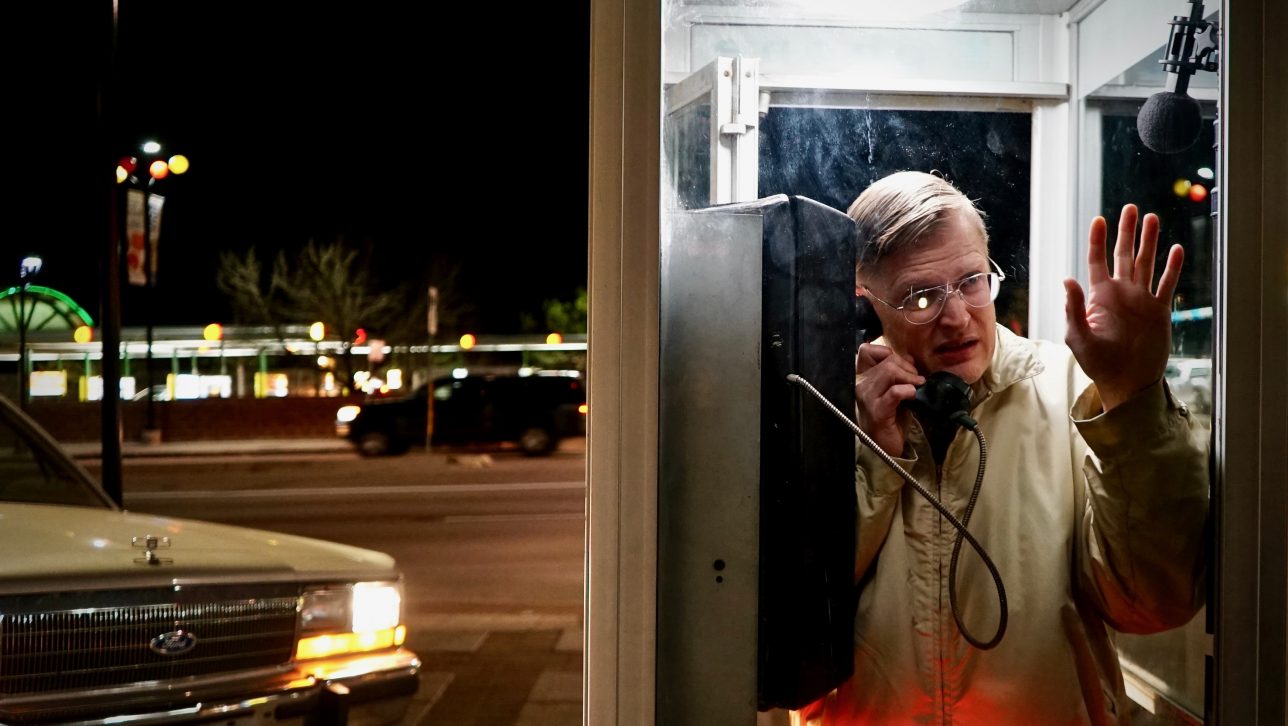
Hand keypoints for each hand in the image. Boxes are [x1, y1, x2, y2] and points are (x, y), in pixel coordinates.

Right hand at [855, 343, 923, 455]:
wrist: (885, 445)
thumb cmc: (890, 416)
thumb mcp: (892, 388)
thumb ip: (897, 371)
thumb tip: (910, 358)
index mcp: (862, 377)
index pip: (866, 350)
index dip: (886, 352)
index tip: (901, 365)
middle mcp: (860, 385)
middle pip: (886, 361)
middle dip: (907, 367)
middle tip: (916, 379)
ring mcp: (867, 398)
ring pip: (889, 371)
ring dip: (910, 378)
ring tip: (917, 386)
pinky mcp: (878, 411)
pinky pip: (895, 391)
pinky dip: (908, 390)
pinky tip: (913, 396)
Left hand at [1063, 204, 1182, 410]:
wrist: (1126, 381)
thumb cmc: (1097, 362)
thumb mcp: (1078, 336)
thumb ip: (1073, 308)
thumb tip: (1067, 279)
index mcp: (1100, 296)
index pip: (1097, 260)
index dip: (1098, 240)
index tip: (1099, 219)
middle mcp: (1121, 293)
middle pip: (1124, 254)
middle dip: (1127, 232)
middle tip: (1130, 208)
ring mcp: (1141, 300)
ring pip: (1147, 263)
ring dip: (1150, 241)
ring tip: (1153, 218)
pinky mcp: (1159, 310)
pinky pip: (1166, 284)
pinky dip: (1172, 267)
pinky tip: (1176, 249)